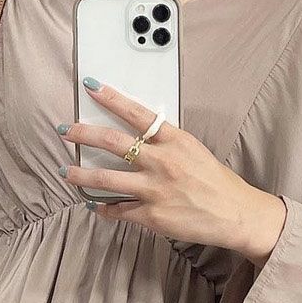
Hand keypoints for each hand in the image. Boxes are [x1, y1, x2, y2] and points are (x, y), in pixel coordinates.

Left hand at [56, 79, 287, 267]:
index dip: (111, 98)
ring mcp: (155, 190)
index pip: (137, 113)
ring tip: (66, 172)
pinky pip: (118, 210)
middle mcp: (162, 162)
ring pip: (105, 180)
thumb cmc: (216, 181)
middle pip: (113, 143)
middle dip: (83, 135)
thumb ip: (166, 142)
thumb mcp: (193, 150)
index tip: (91, 87)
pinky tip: (95, 206)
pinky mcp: (152, 215)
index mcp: (174, 140)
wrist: (236, 213)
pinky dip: (104, 209)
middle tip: (65, 131)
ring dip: (81, 176)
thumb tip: (138, 136)